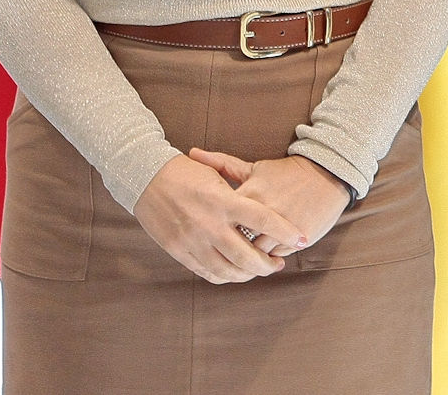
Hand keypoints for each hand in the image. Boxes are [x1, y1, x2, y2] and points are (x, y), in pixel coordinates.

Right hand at [132, 153, 305, 282]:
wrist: (145, 176)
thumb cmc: (186, 171)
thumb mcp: (216, 175)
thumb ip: (240, 193)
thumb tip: (266, 209)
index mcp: (223, 200)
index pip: (262, 220)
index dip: (285, 231)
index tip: (302, 238)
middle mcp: (209, 223)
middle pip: (246, 255)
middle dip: (267, 264)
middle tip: (279, 263)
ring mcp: (192, 240)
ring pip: (227, 270)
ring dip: (247, 274)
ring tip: (259, 270)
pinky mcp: (178, 251)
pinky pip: (206, 272)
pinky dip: (224, 276)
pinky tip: (235, 272)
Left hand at [190, 149, 351, 257]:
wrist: (328, 174)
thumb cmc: (286, 173)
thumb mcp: (254, 168)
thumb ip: (221, 164)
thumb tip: (191, 153)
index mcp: (250, 195)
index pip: (222, 222)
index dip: (214, 231)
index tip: (209, 234)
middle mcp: (265, 212)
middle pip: (237, 243)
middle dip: (229, 251)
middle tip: (223, 256)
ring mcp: (283, 228)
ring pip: (257, 255)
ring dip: (250, 259)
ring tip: (243, 261)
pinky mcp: (298, 239)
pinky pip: (277, 256)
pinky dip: (269, 259)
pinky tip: (262, 259)